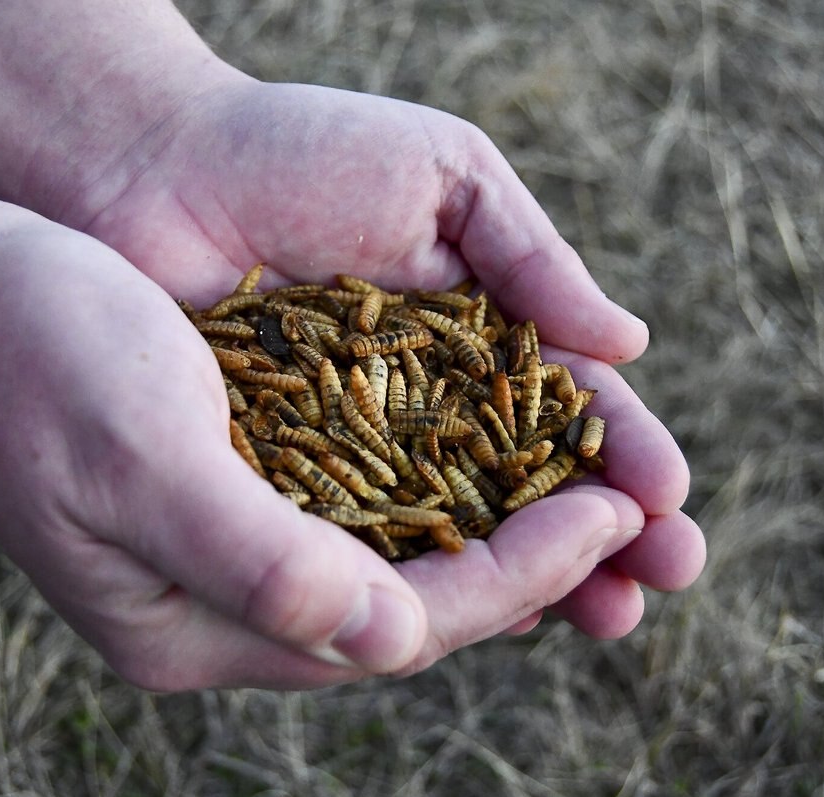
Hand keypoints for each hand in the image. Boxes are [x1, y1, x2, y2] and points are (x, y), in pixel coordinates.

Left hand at [36, 78, 705, 664]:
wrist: (152, 165)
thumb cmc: (299, 152)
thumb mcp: (441, 176)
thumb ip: (531, 257)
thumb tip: (632, 343)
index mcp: (478, 334)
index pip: (569, 407)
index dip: (625, 455)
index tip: (672, 501)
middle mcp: (427, 407)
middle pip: (530, 489)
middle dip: (601, 538)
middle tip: (661, 583)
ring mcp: (357, 452)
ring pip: (458, 534)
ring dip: (532, 581)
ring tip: (604, 616)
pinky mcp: (282, 484)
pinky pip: (361, 549)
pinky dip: (416, 584)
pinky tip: (476, 618)